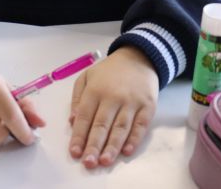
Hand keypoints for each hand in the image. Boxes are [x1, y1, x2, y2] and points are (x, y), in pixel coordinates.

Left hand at [68, 47, 158, 168]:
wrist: (139, 57)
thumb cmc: (109, 71)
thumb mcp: (87, 77)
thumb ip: (77, 98)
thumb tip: (73, 122)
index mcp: (95, 90)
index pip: (85, 116)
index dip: (79, 136)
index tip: (74, 152)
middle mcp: (113, 96)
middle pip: (102, 124)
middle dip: (94, 145)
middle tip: (88, 162)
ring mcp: (132, 101)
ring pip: (121, 127)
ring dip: (112, 146)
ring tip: (105, 161)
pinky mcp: (148, 106)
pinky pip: (141, 125)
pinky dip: (134, 139)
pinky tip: (127, 151)